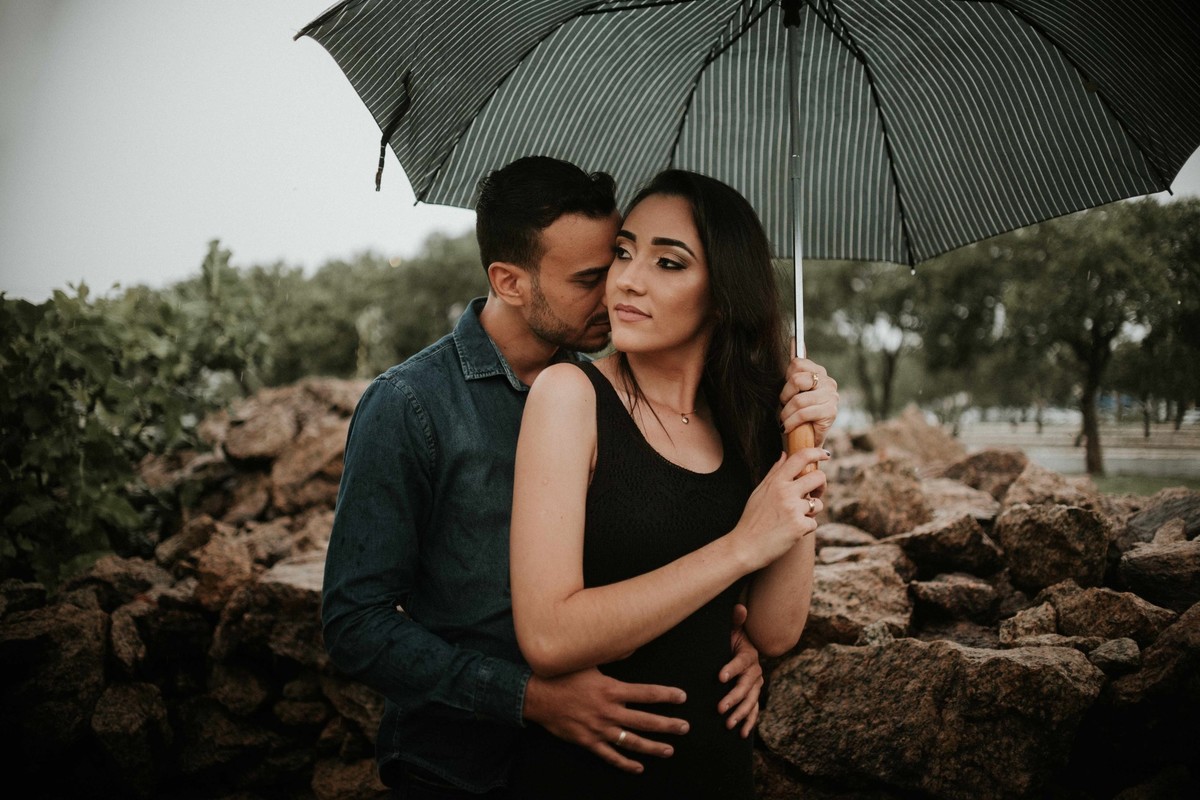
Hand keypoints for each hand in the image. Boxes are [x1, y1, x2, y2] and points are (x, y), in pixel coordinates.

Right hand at [523, 668, 688, 774]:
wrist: (536, 696)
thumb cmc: (562, 675)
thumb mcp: (588, 660)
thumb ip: (612, 654)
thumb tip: (632, 644)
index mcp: (611, 689)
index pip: (646, 693)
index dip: (666, 695)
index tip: (682, 697)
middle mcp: (608, 711)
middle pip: (645, 720)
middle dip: (668, 725)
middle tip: (685, 727)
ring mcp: (598, 729)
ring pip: (631, 742)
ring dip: (653, 747)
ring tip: (669, 750)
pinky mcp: (587, 741)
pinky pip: (610, 756)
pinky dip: (625, 763)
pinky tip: (639, 767)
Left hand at [718, 604, 761, 737]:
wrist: (737, 648)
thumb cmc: (730, 637)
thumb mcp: (731, 628)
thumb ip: (735, 620)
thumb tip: (740, 608)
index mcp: (749, 655)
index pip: (741, 663)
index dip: (731, 669)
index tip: (719, 677)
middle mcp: (755, 671)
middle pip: (746, 687)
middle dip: (733, 698)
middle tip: (720, 708)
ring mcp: (755, 685)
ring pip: (750, 701)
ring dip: (740, 713)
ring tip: (727, 724)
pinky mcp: (753, 696)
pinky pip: (754, 711)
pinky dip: (749, 722)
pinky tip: (740, 733)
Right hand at [732, 448, 827, 570]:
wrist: (745, 547)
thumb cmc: (751, 519)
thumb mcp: (759, 492)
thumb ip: (774, 473)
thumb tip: (784, 454)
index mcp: (776, 481)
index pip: (800, 458)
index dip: (816, 452)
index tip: (825, 454)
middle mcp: (786, 492)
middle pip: (819, 478)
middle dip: (821, 485)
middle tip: (815, 493)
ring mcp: (794, 509)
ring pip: (819, 504)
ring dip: (811, 511)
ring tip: (794, 518)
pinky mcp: (800, 527)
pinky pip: (814, 523)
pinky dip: (805, 528)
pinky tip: (790, 532)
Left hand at [779, 357, 838, 447]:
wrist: (805, 440)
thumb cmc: (796, 413)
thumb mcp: (792, 388)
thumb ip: (794, 366)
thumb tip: (793, 339)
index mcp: (819, 372)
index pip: (797, 363)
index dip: (786, 379)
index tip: (786, 393)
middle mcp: (828, 382)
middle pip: (796, 379)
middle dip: (785, 396)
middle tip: (785, 407)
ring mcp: (831, 397)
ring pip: (798, 399)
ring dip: (786, 413)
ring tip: (784, 420)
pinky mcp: (831, 412)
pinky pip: (804, 413)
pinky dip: (791, 422)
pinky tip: (788, 427)